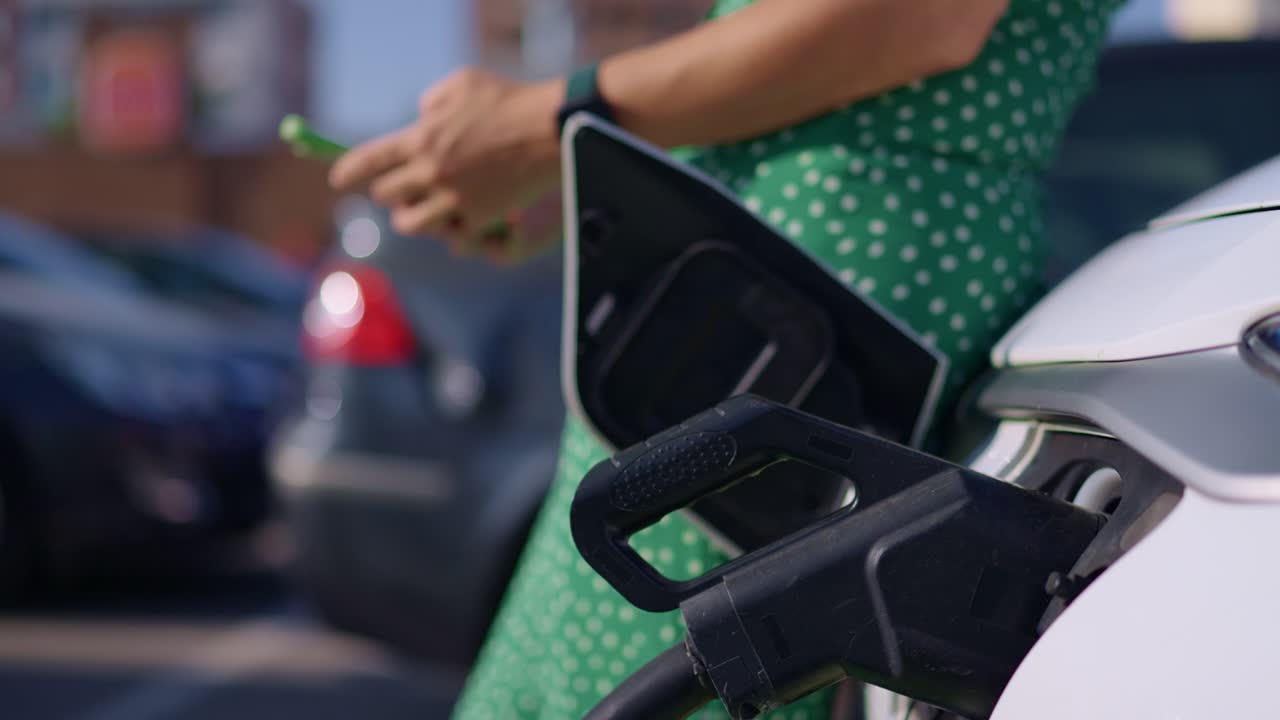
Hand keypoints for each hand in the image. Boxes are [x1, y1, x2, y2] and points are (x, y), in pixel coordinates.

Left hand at [329, 68, 564, 256]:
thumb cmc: (509, 101)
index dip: (348, 171)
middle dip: (391, 193)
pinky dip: (455, 227)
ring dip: (414, 219)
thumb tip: (422, 116)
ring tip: (426, 211)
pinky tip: (465, 215)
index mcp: (421, 137)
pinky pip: (452, 233)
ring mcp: (452, 198)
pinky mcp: (477, 218)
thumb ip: (433, 101)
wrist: (549, 130)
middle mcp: (430, 170)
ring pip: (411, 225)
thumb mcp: (463, 82)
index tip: (337, 181)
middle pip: (386, 196)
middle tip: (403, 190)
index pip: (369, 160)